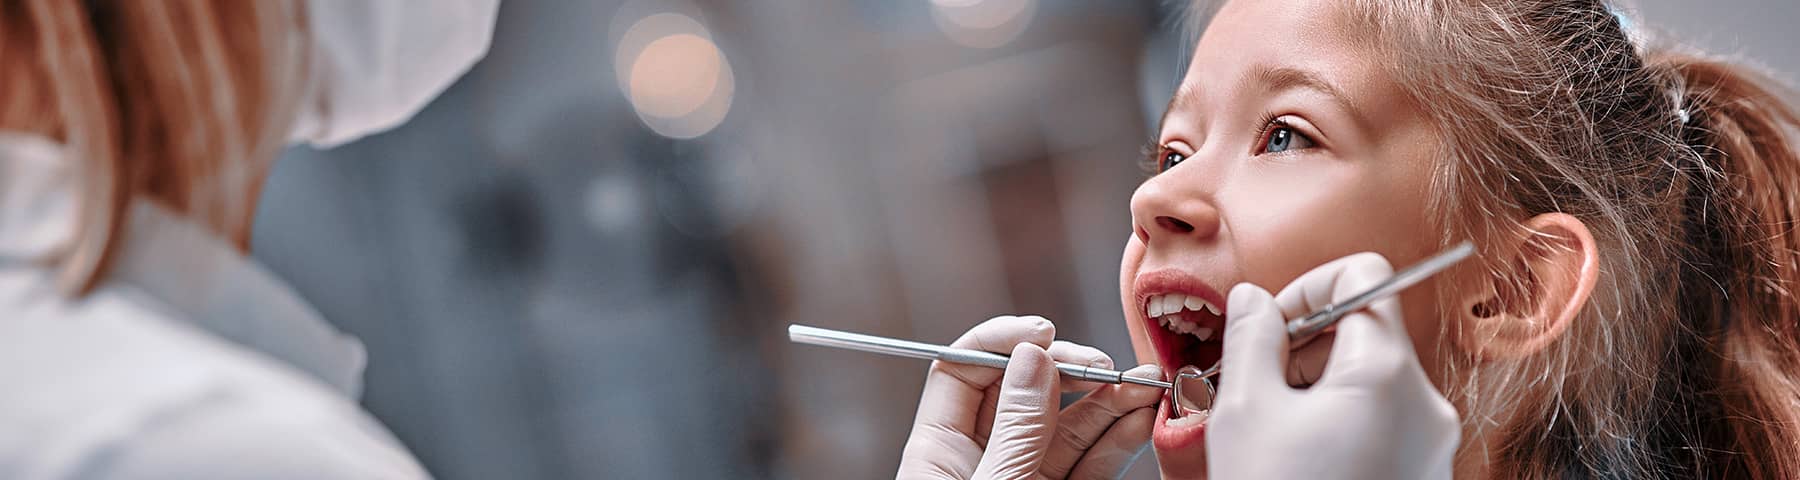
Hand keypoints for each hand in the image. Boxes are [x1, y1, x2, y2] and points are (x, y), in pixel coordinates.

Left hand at [898, 316, 1163, 479]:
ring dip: (1107, 401)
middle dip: (1068, 370)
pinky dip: (1117, 440)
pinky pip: (1088, 464)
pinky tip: (1140, 418)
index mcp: (937, 453)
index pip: (960, 372)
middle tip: (1104, 364)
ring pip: (1065, 429)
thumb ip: (1015, 430)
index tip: (1043, 333)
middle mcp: (981, 462)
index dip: (1001, 343)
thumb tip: (1032, 359)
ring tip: (1144, 383)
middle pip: (1023, 393)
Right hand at [1205, 253, 1459, 479]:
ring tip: (1273, 431)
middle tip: (1256, 386)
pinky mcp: (1422, 473)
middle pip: (1366, 330)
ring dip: (1315, 388)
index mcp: (1388, 373)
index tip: (1268, 329)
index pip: (1362, 277)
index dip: (1305, 289)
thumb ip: (1251, 337)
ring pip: (1370, 379)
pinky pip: (1381, 422)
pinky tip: (1298, 459)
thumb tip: (1255, 300)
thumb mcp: (1246, 410)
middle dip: (1304, 347)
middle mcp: (1426, 404)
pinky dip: (1337, 423)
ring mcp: (1431, 443)